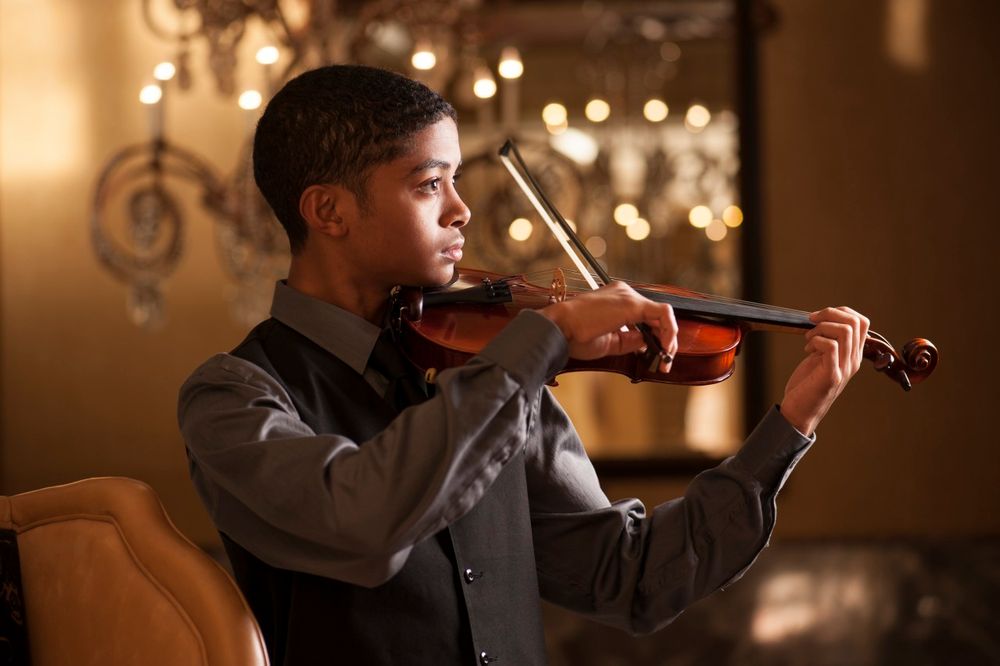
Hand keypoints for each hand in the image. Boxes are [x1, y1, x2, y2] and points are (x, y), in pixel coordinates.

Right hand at [538, 281, 678, 372]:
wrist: (559, 329)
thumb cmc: (574, 336)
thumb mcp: (609, 342)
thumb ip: (630, 340)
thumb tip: (649, 343)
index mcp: (616, 300)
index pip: (644, 316)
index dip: (655, 335)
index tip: (656, 354)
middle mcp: (624, 294)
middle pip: (655, 315)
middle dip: (664, 338)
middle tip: (665, 360)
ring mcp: (628, 296)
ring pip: (661, 314)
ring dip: (667, 337)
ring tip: (665, 358)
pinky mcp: (632, 303)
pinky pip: (662, 314)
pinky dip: (668, 331)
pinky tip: (665, 347)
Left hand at [779, 306, 870, 435]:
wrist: (800, 411)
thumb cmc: (807, 384)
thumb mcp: (820, 358)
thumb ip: (827, 341)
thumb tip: (821, 319)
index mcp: (852, 354)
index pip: (862, 322)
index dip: (841, 311)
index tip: (819, 317)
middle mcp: (853, 360)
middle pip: (855, 322)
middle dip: (830, 314)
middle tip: (811, 322)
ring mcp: (844, 368)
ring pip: (845, 331)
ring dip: (821, 328)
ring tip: (808, 338)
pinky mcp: (831, 376)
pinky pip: (831, 346)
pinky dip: (816, 340)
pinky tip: (807, 350)